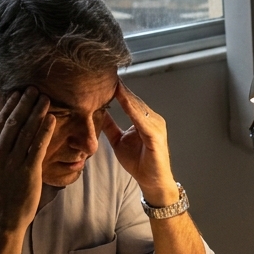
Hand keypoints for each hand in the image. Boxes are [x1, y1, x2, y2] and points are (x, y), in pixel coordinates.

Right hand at [0, 88, 54, 232]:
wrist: (3, 218)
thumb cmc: (1, 193)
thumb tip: (6, 131)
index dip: (9, 106)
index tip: (18, 93)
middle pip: (12, 122)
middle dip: (24, 103)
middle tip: (34, 88)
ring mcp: (11, 162)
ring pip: (25, 130)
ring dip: (36, 112)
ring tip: (45, 98)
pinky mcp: (27, 171)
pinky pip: (37, 146)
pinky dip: (44, 130)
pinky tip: (51, 119)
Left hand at [101, 81, 176, 204]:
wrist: (152, 181)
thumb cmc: (138, 162)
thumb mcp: (118, 141)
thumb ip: (110, 126)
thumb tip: (97, 113)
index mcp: (144, 119)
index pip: (129, 100)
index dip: (117, 90)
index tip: (103, 77)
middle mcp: (152, 119)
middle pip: (134, 100)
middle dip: (120, 87)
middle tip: (105, 72)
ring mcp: (156, 126)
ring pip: (137, 106)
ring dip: (124, 94)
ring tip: (112, 81)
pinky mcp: (156, 135)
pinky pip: (141, 118)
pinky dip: (131, 108)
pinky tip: (121, 98)